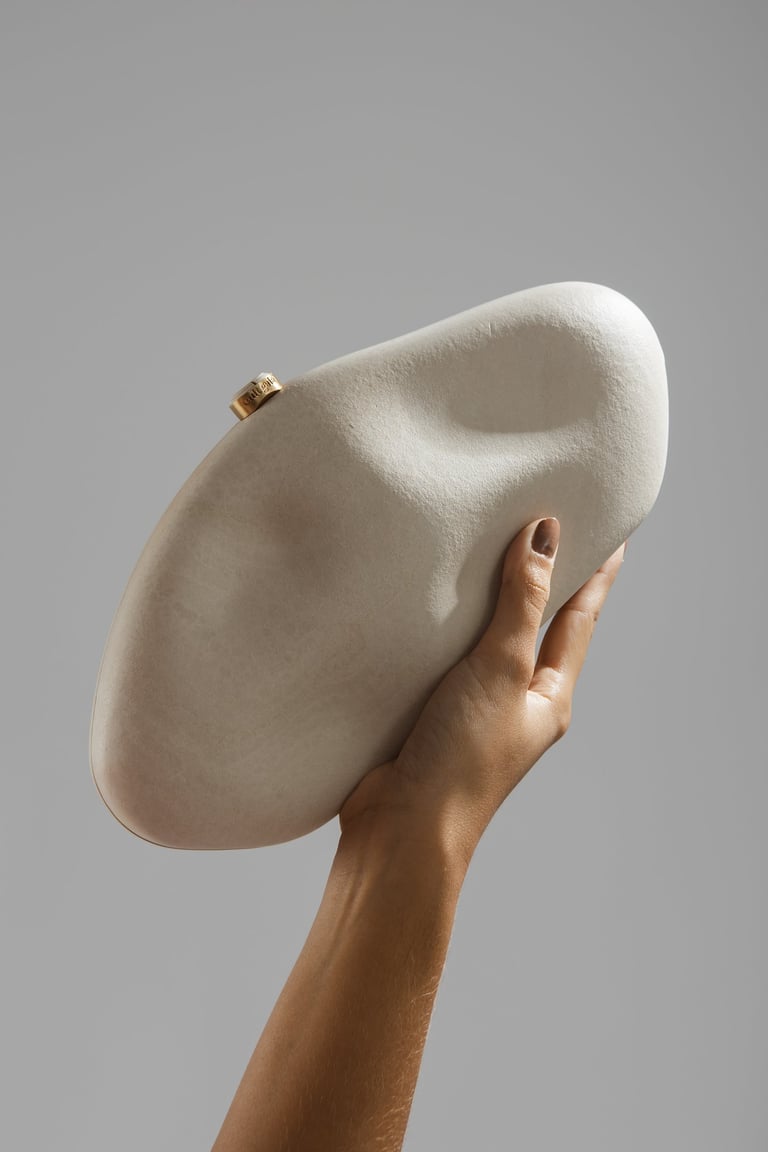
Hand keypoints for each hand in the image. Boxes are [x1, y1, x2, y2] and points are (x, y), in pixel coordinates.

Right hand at [339, 517, 627, 861]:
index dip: (595, 576)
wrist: (402, 826)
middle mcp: (516, 702)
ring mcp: (472, 709)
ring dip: (490, 602)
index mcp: (549, 696)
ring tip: (489, 557)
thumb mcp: (502, 668)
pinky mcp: (429, 712)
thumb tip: (544, 535)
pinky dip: (445, 627)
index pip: (579, 619)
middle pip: (538, 627)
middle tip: (550, 533)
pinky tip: (430, 609)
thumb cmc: (463, 758)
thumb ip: (522, 600)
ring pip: (488, 641)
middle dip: (545, 583)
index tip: (612, 536)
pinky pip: (445, 657)